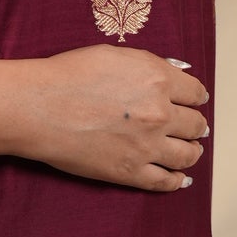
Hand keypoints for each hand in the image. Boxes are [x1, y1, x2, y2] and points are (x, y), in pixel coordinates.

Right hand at [6, 44, 208, 191]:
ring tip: (191, 150)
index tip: (195, 101)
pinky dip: (177, 180)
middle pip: (195, 124)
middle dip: (196, 125)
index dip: (196, 97)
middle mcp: (159, 113)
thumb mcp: (114, 55)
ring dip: (192, 151)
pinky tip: (181, 178)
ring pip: (187, 154)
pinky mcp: (130, 172)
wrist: (40, 107)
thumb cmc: (69, 75)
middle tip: (195, 127)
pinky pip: (165, 181)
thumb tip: (177, 72)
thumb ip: (150, 64)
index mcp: (157, 79)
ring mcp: (147, 146)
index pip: (195, 93)